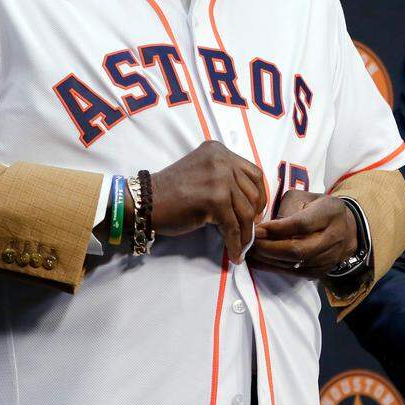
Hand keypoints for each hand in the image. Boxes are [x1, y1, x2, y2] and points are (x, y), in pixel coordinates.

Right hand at [148, 141, 265, 262]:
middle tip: (249, 231)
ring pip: (245, 212)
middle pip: (253, 193)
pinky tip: (234, 253)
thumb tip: (251, 206)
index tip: (255, 212)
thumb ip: (225, 178)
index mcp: (219, 151)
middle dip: (254, 216)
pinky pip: (233, 226)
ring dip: (246, 233)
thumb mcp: (203, 173)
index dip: (258, 196)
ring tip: (242, 246)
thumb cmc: (171, 192)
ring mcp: (219, 179)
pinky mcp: (214, 200)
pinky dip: (235, 243)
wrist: (145, 202)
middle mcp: (221, 160)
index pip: (253, 174)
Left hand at [249, 191, 355, 276]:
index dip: (276, 229)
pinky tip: (258, 260)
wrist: (346, 228)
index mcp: (330, 212)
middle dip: (269, 248)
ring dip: (268, 259)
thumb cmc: (318, 208)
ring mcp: (329, 257)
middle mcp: (334, 237)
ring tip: (250, 252)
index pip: (301, 224)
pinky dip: (273, 267)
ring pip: (294, 264)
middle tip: (250, 242)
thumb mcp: (304, 198)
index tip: (256, 229)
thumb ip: (285, 209)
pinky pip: (294, 273)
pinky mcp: (321, 271)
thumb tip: (263, 227)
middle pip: (298, 249)